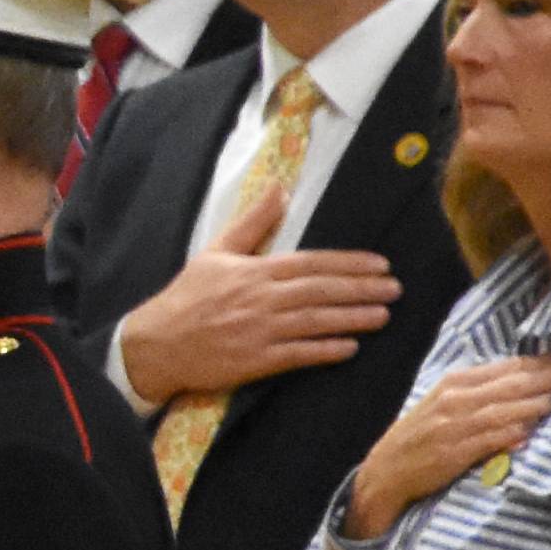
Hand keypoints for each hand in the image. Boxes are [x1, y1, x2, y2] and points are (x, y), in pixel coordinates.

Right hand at [117, 225, 403, 403]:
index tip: (379, 264)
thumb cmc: (187, 297)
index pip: (311, 263)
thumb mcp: (215, 252)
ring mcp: (258, 331)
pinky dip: (325, 350)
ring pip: (315, 321)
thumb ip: (251, 223)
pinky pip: (297, 354)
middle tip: (394, 288)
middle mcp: (260, 299)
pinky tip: (349, 346)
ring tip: (383, 315)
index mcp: (253, 271)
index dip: (348, 263)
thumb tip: (278, 189)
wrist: (156, 343)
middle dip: (361, 289)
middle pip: (320, 291)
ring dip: (352, 318)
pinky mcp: (254, 361)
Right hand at [345, 353, 550, 537]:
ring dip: (532, 404)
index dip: (536, 363)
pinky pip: (486, 440)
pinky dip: (508, 434)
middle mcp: (453, 401)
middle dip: (542, 378)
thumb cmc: (418, 437)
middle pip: (506, 386)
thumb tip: (524, 389)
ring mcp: (452, 427)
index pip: (502, 369)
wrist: (385, 471)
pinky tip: (528, 430)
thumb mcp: (442, 405)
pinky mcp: (452, 453)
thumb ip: (479, 395)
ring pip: (500, 410)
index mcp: (452, 384)